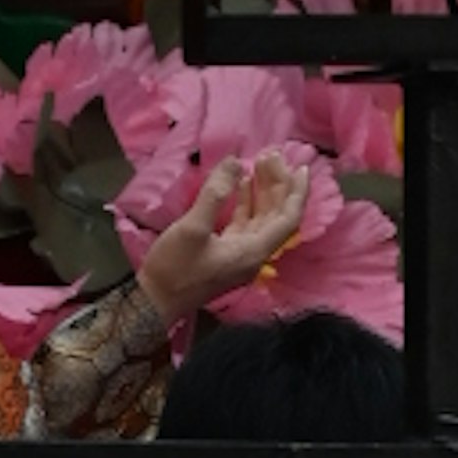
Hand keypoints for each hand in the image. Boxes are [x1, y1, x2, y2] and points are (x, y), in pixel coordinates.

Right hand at [134, 142, 312, 319]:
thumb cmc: (174, 268)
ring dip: (263, 191)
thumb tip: (235, 162)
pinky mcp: (226, 253)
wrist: (154, 302)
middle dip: (278, 184)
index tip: (302, 166)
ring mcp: (241, 255)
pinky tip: (243, 183)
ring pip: (262, 218)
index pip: (288, 219)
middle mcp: (254, 254)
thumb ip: (216, 193)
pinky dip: (247, 202)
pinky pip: (245, 223)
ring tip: (260, 162)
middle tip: (272, 155)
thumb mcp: (193, 227)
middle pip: (276, 215)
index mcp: (254, 251)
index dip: (297, 192)